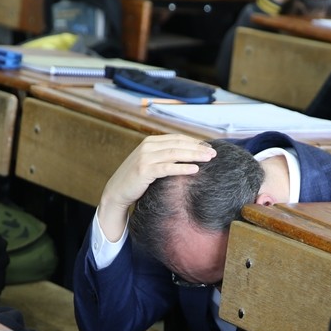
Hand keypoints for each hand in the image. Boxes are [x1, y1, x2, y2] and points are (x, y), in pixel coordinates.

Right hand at [97, 134, 214, 241]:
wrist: (116, 192)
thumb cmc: (136, 180)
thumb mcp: (150, 163)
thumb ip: (164, 156)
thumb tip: (186, 155)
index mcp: (150, 142)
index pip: (177, 138)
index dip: (194, 141)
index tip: (208, 147)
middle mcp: (148, 146)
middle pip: (178, 144)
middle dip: (197, 147)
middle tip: (213, 153)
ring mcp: (145, 158)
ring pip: (175, 153)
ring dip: (194, 155)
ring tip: (208, 158)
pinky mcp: (144, 170)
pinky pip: (168, 168)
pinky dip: (182, 167)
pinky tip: (195, 169)